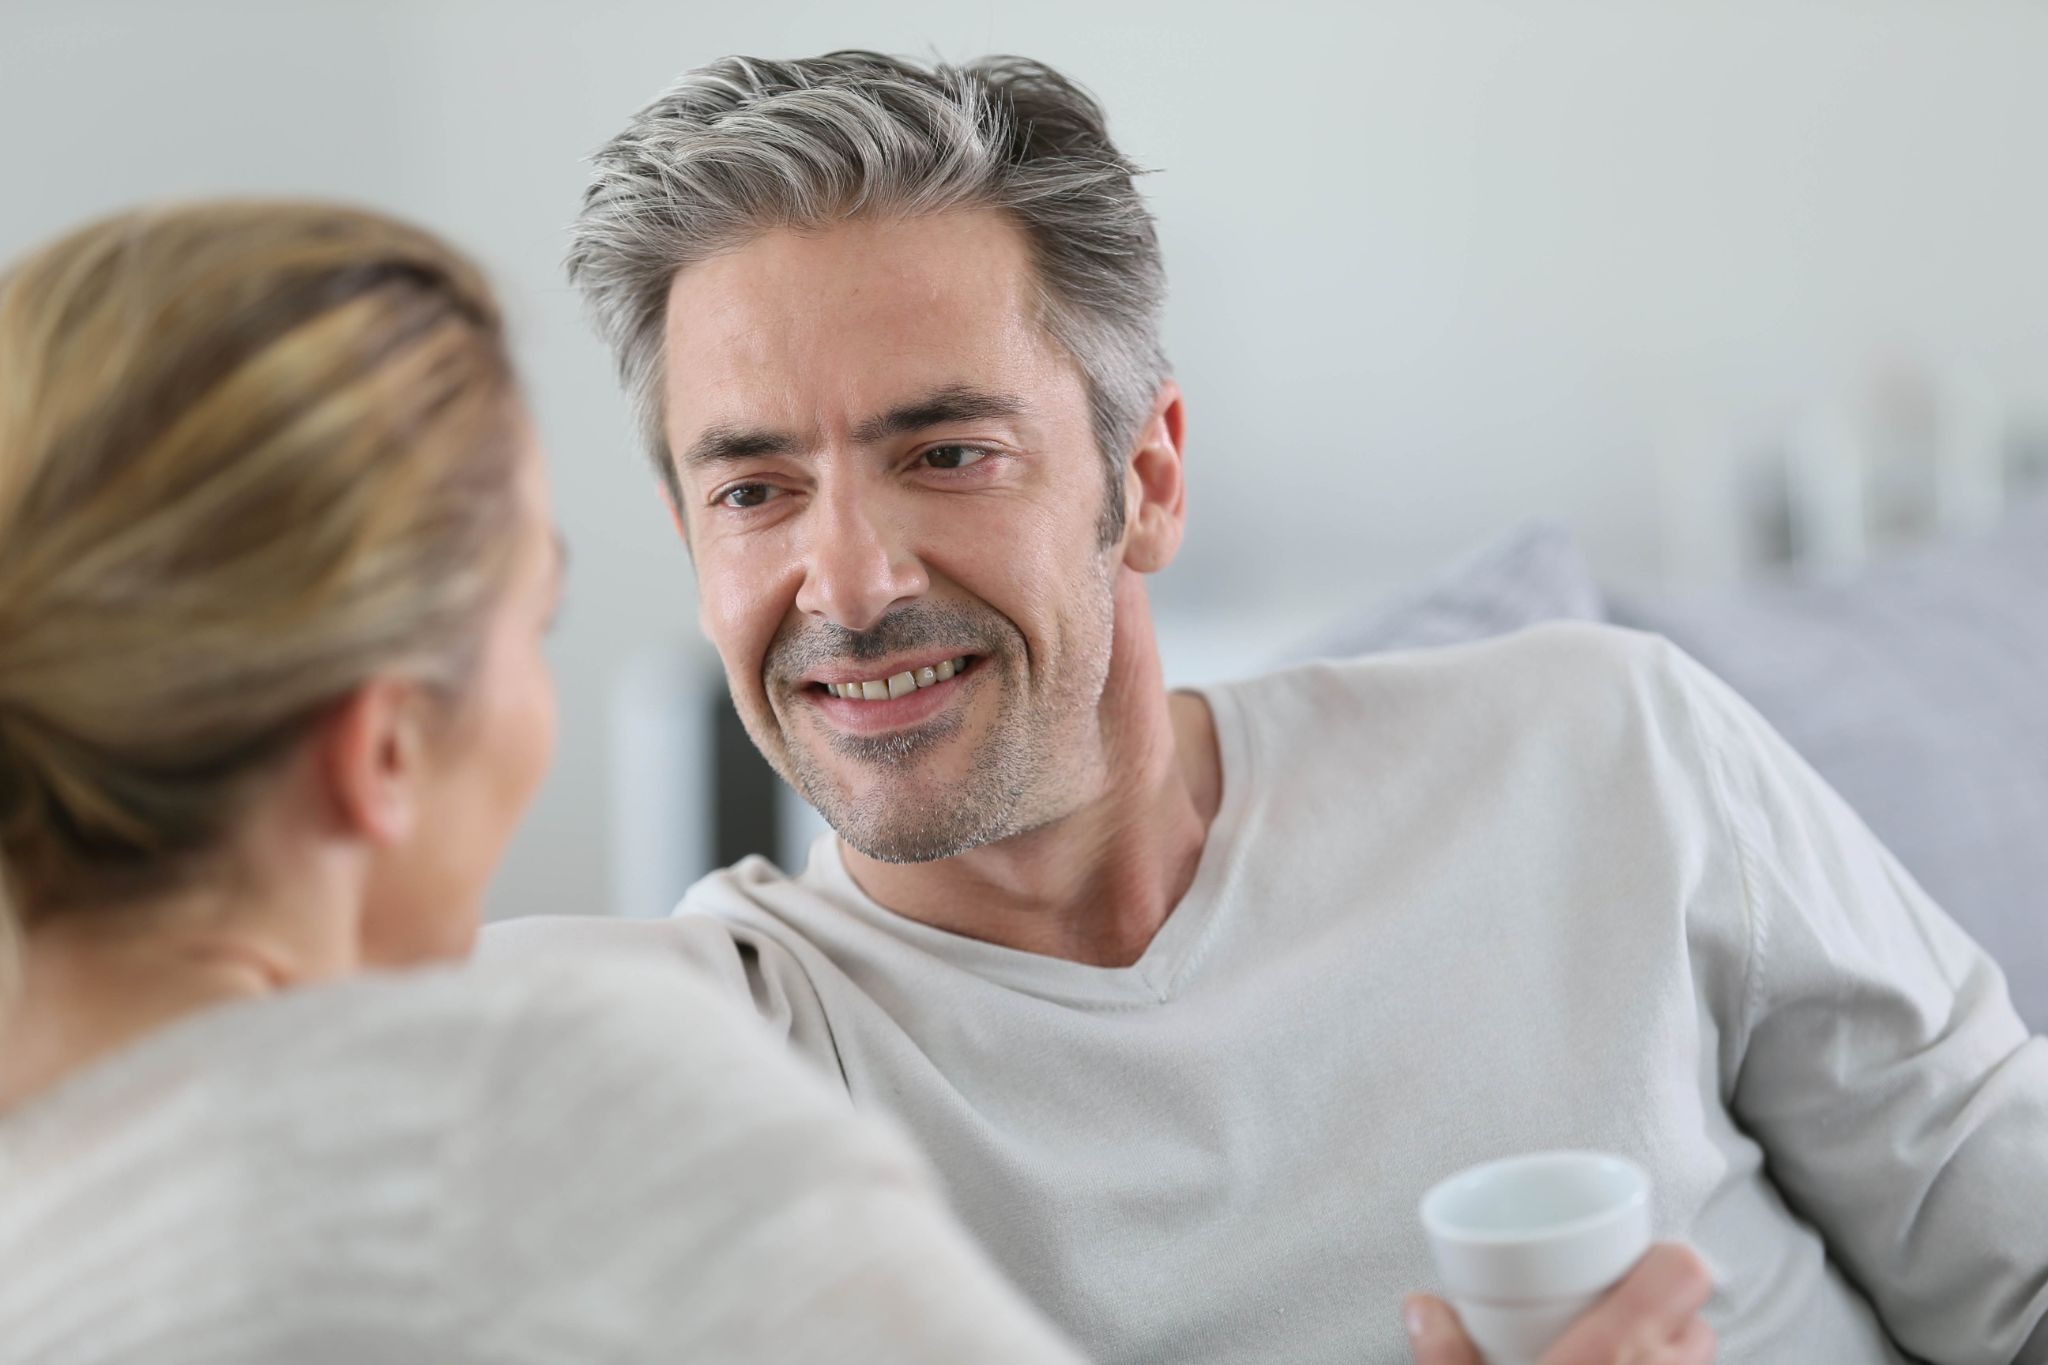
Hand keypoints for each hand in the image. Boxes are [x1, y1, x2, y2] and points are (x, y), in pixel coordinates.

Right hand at [1404, 1243, 1714, 1363]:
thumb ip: (1444, 1355)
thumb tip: (1423, 1306)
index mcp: (1612, 1354)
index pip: (1681, 1273)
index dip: (1663, 1257)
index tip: (1627, 1258)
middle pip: (1698, 1319)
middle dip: (1666, 1309)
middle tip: (1616, 1307)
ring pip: (1700, 1359)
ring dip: (1673, 1349)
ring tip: (1627, 1348)